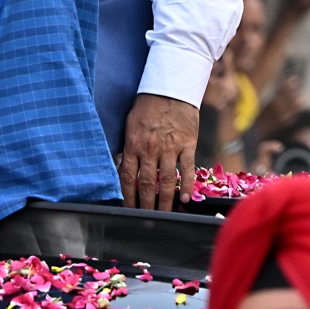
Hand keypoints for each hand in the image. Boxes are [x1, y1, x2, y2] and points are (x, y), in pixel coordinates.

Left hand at [119, 94, 196, 210]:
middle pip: (147, 183)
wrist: (170, 88)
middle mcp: (150, 148)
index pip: (127, 177)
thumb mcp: (129, 125)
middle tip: (146, 220)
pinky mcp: (188, 144)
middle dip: (146, 204)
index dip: (127, 197)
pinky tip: (186, 198)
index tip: (128, 211)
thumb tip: (121, 169)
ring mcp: (170, 147)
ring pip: (167, 180)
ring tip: (165, 214)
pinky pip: (187, 168)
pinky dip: (187, 185)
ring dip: (166, 200)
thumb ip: (128, 148)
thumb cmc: (147, 107)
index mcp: (133, 144)